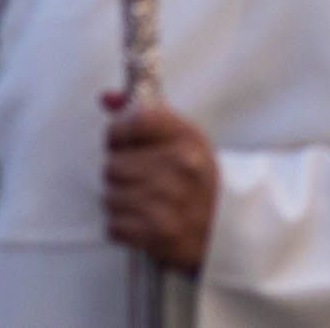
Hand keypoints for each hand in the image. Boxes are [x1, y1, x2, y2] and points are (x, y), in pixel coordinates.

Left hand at [99, 97, 218, 272]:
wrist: (225, 227)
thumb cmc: (194, 179)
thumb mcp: (180, 140)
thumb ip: (142, 117)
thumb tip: (105, 96)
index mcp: (187, 137)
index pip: (133, 121)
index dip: (118, 134)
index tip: (124, 144)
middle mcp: (181, 165)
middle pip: (112, 165)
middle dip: (121, 175)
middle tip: (141, 181)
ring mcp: (170, 200)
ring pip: (110, 197)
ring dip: (120, 204)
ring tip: (144, 204)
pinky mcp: (158, 233)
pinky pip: (113, 226)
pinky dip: (122, 228)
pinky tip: (142, 223)